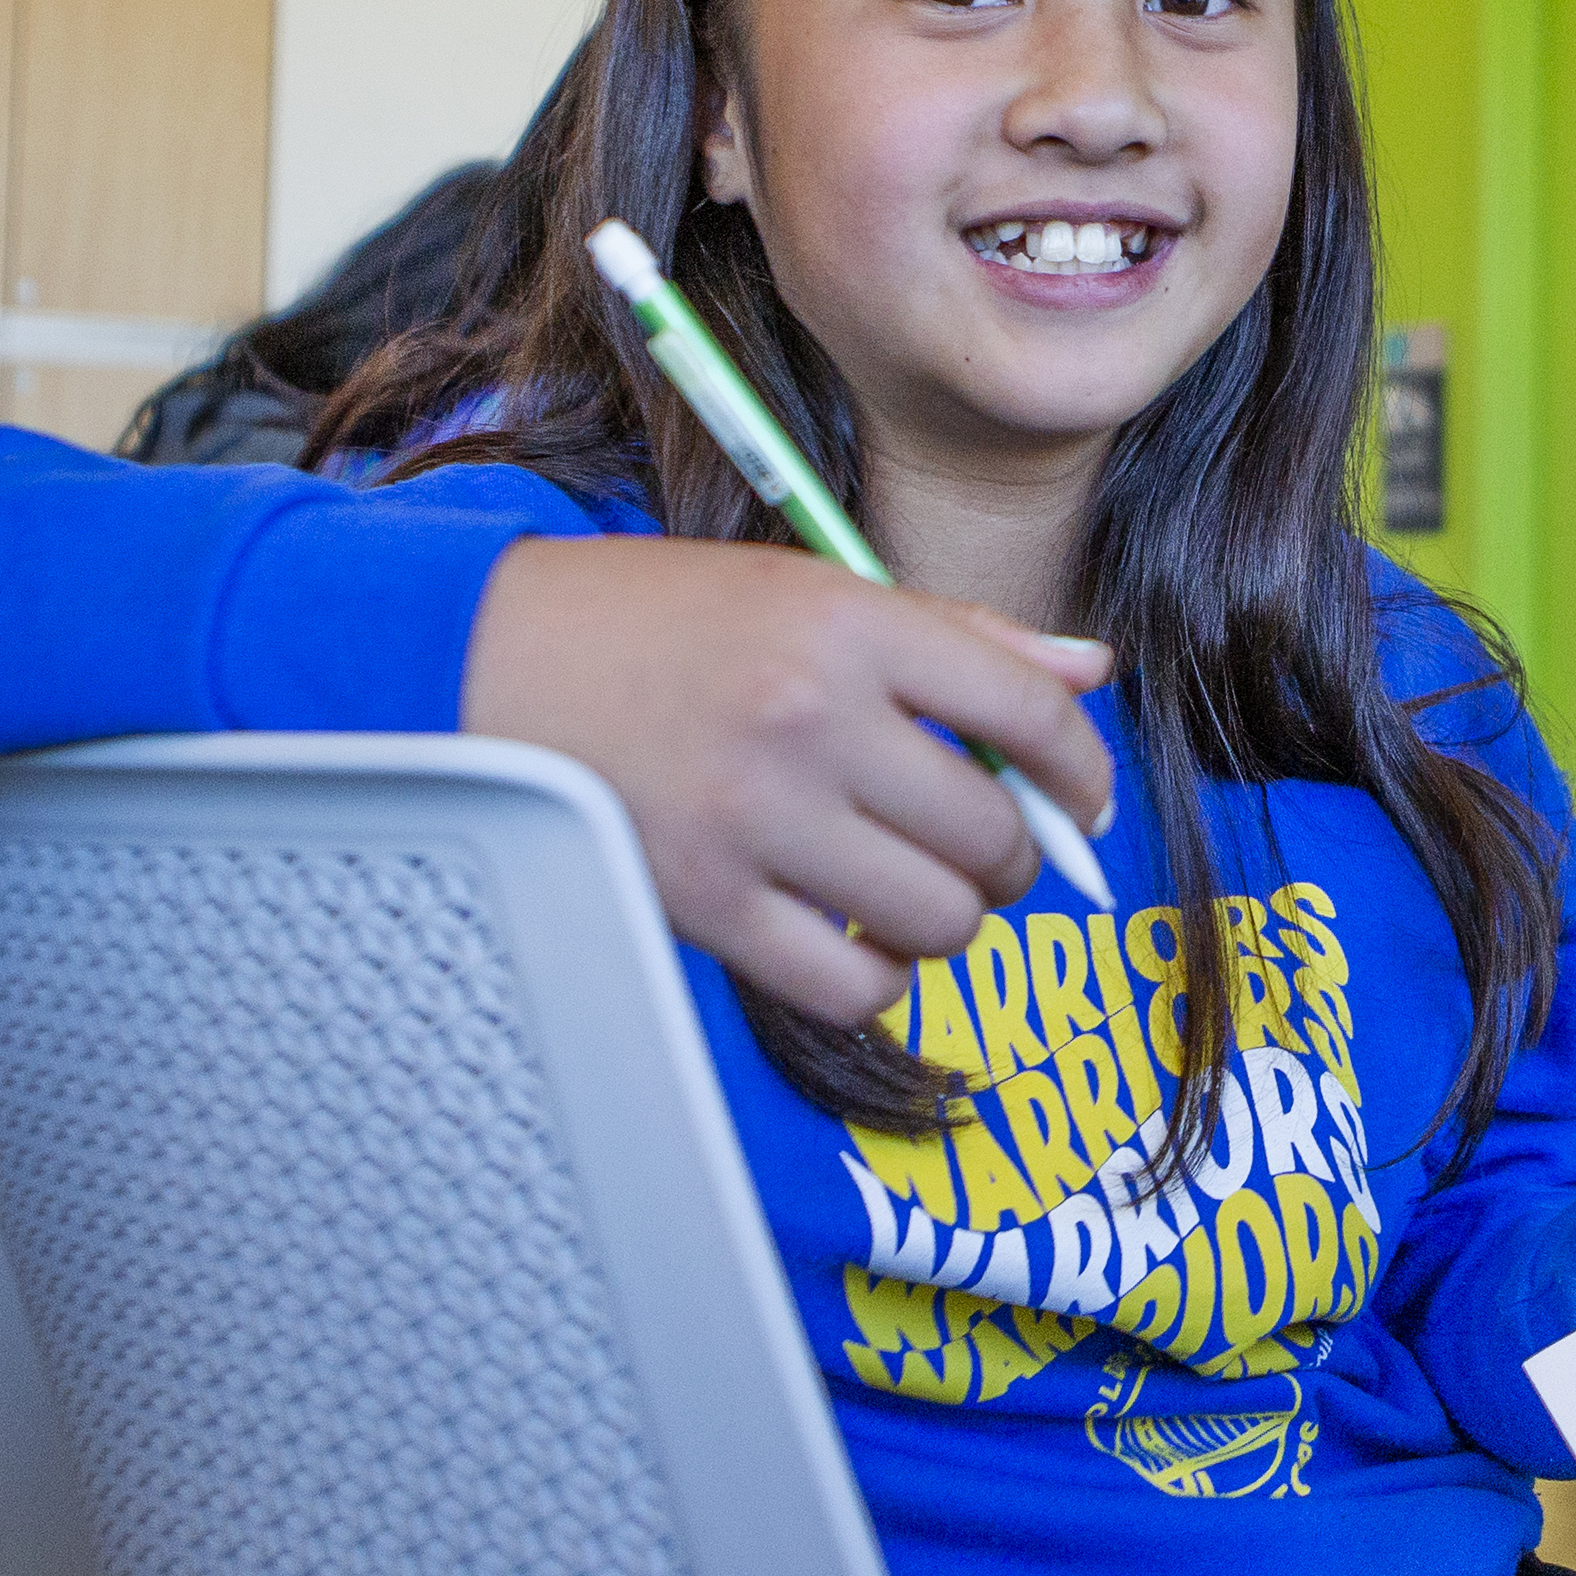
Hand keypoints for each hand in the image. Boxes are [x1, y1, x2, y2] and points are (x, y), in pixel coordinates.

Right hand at [459, 536, 1113, 1021]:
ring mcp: (753, 818)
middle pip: (992, 834)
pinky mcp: (703, 903)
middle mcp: (808, 718)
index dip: (1081, 771)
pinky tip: (855, 940)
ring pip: (940, 920)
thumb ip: (960, 636)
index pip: (1029, 713)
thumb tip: (1090, 674)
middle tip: (983, 850)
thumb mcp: (812, 588)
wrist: (485, 654)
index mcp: (847, 624)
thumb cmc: (660, 622)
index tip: (1081, 801)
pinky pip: (853, 987)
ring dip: (951, 920)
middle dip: (1014, 858)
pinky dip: (879, 979)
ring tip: (913, 889)